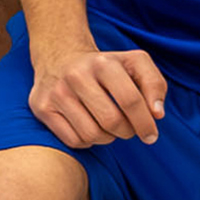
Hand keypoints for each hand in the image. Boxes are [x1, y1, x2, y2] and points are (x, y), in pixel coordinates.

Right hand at [32, 42, 169, 147]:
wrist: (60, 57)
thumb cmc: (106, 67)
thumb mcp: (134, 64)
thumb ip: (154, 84)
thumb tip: (157, 114)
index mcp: (104, 63)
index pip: (130, 100)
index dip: (145, 123)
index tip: (151, 135)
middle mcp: (77, 75)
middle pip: (111, 121)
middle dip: (127, 131)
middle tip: (129, 129)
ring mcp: (57, 92)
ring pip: (92, 135)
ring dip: (108, 138)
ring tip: (109, 126)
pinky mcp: (42, 108)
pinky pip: (74, 141)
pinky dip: (88, 141)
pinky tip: (90, 127)